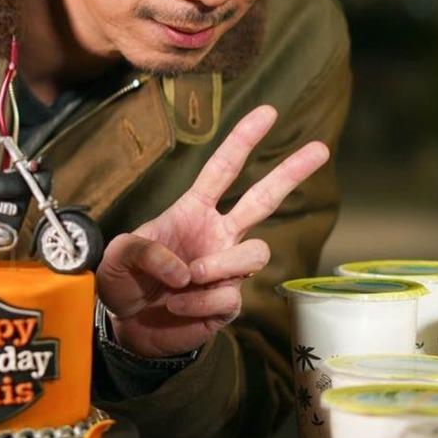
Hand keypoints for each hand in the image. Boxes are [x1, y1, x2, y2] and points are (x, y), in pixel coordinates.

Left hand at [96, 105, 329, 357]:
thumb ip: (142, 251)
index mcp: (193, 211)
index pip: (222, 170)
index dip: (242, 141)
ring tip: (189, 277)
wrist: (127, 325)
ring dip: (221, 265)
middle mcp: (218, 234)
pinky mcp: (228, 303)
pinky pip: (229, 297)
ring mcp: (227, 268)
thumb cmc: (124, 281)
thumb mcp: (118, 255)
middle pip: (264, 199)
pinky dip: (198, 303)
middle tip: (320, 148)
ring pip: (255, 253)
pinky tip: (177, 306)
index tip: (268, 112)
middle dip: (291, 173)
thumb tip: (185, 267)